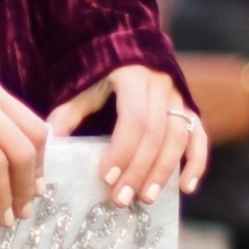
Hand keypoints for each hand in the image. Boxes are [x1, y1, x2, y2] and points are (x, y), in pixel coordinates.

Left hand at [47, 65, 207, 206]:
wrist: (132, 49)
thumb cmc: (102, 74)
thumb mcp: (84, 86)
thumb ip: (68, 113)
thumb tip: (49, 143)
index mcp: (133, 77)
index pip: (134, 118)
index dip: (122, 150)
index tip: (107, 178)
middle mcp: (161, 86)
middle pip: (157, 133)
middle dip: (140, 170)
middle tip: (122, 199)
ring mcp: (180, 98)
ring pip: (179, 138)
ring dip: (164, 172)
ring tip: (147, 198)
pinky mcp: (191, 110)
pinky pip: (199, 137)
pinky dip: (196, 163)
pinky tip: (186, 188)